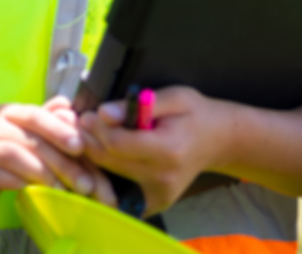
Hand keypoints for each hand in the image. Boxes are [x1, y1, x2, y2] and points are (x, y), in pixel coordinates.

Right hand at [0, 96, 112, 215]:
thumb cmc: (0, 159)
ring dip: (43, 174)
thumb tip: (69, 107)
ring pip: (16, 155)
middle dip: (61, 161)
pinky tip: (34, 193)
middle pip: (32, 139)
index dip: (61, 130)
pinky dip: (18, 183)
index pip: (39, 115)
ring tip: (63, 191)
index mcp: (11, 112)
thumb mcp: (25, 138)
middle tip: (84, 182)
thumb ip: (47, 122)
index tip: (83, 147)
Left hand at [78, 86, 234, 215]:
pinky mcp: (155, 204)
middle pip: (109, 162)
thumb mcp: (174, 97)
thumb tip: (104, 113)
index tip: (90, 114)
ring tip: (91, 137)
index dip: (98, 128)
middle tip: (83, 123)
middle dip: (90, 140)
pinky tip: (107, 156)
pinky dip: (108, 174)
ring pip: (109, 177)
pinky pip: (119, 191)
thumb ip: (138, 104)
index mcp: (168, 150)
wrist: (218, 141)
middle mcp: (162, 178)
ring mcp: (158, 195)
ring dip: (94, 157)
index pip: (117, 144)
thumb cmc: (195, 114)